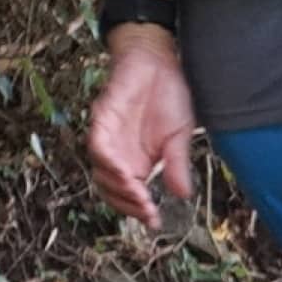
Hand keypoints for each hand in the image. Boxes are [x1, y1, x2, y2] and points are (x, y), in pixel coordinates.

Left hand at [85, 29, 198, 228]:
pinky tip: (125, 172)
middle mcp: (118, 154)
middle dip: (127, 204)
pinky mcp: (102, 118)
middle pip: (110, 190)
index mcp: (136, 161)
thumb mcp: (180, 136)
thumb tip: (184, 196)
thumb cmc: (169, 95)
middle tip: (148, 210)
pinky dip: (108, 162)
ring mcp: (108, 137)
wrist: (161, 59)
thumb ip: (177, 165)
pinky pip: (98, 146)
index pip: (129, 194)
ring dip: (118, 188)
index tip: (155, 222)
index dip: (139, 210)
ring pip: (100, 172)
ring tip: (139, 196)